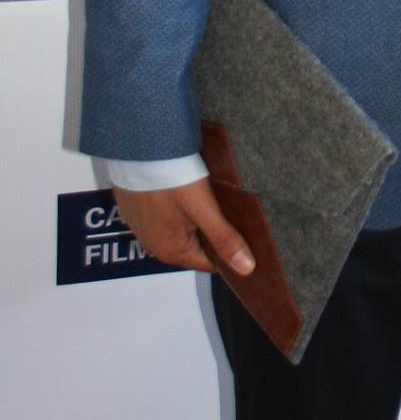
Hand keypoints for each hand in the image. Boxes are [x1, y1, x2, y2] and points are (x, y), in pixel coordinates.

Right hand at [114, 179, 254, 276]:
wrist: (138, 151)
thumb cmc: (172, 180)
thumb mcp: (204, 209)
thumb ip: (224, 239)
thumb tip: (246, 268)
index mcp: (171, 252)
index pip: (209, 264)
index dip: (229, 253)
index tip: (246, 239)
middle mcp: (153, 246)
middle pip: (194, 247)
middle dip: (212, 235)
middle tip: (231, 212)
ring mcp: (141, 228)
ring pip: (178, 231)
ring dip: (194, 221)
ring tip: (209, 200)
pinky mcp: (135, 211)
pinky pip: (162, 218)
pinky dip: (176, 210)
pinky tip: (184, 193)